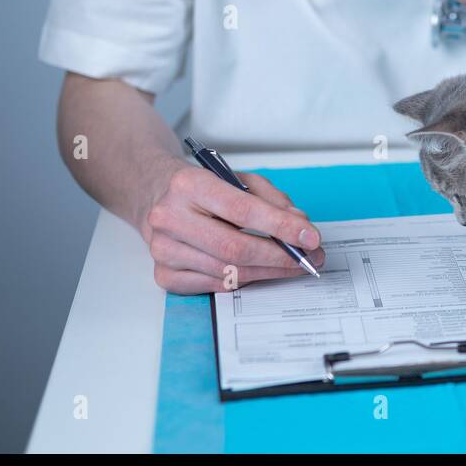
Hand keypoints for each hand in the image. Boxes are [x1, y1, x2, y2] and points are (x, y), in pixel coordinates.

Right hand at [142, 164, 323, 293]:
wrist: (156, 195)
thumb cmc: (204, 188)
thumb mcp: (239, 180)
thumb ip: (272, 201)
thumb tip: (299, 228)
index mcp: (189, 185)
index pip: (243, 210)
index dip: (281, 227)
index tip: (310, 237)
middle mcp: (170, 218)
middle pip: (235, 248)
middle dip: (280, 257)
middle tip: (309, 259)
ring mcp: (163, 250)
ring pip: (228, 272)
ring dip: (269, 272)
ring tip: (293, 266)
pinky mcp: (164, 275)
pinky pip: (215, 286)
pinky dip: (244, 280)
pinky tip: (260, 271)